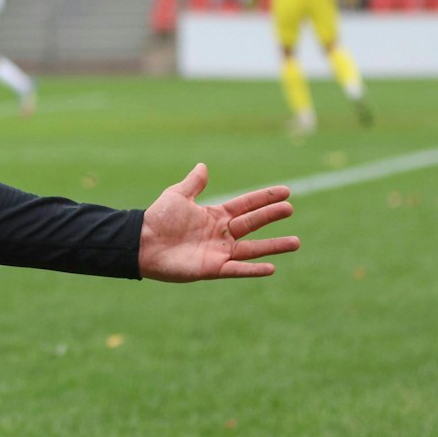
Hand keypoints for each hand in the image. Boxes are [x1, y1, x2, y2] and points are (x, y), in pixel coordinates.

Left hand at [138, 164, 298, 281]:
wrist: (141, 242)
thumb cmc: (158, 219)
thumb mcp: (177, 196)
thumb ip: (193, 184)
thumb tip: (202, 166)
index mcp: (215, 216)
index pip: (245, 205)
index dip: (264, 198)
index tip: (285, 191)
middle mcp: (221, 234)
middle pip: (252, 223)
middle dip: (271, 216)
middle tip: (290, 209)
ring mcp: (219, 252)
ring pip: (252, 248)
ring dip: (273, 246)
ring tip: (297, 242)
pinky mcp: (212, 268)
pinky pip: (237, 269)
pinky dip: (253, 270)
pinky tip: (271, 267)